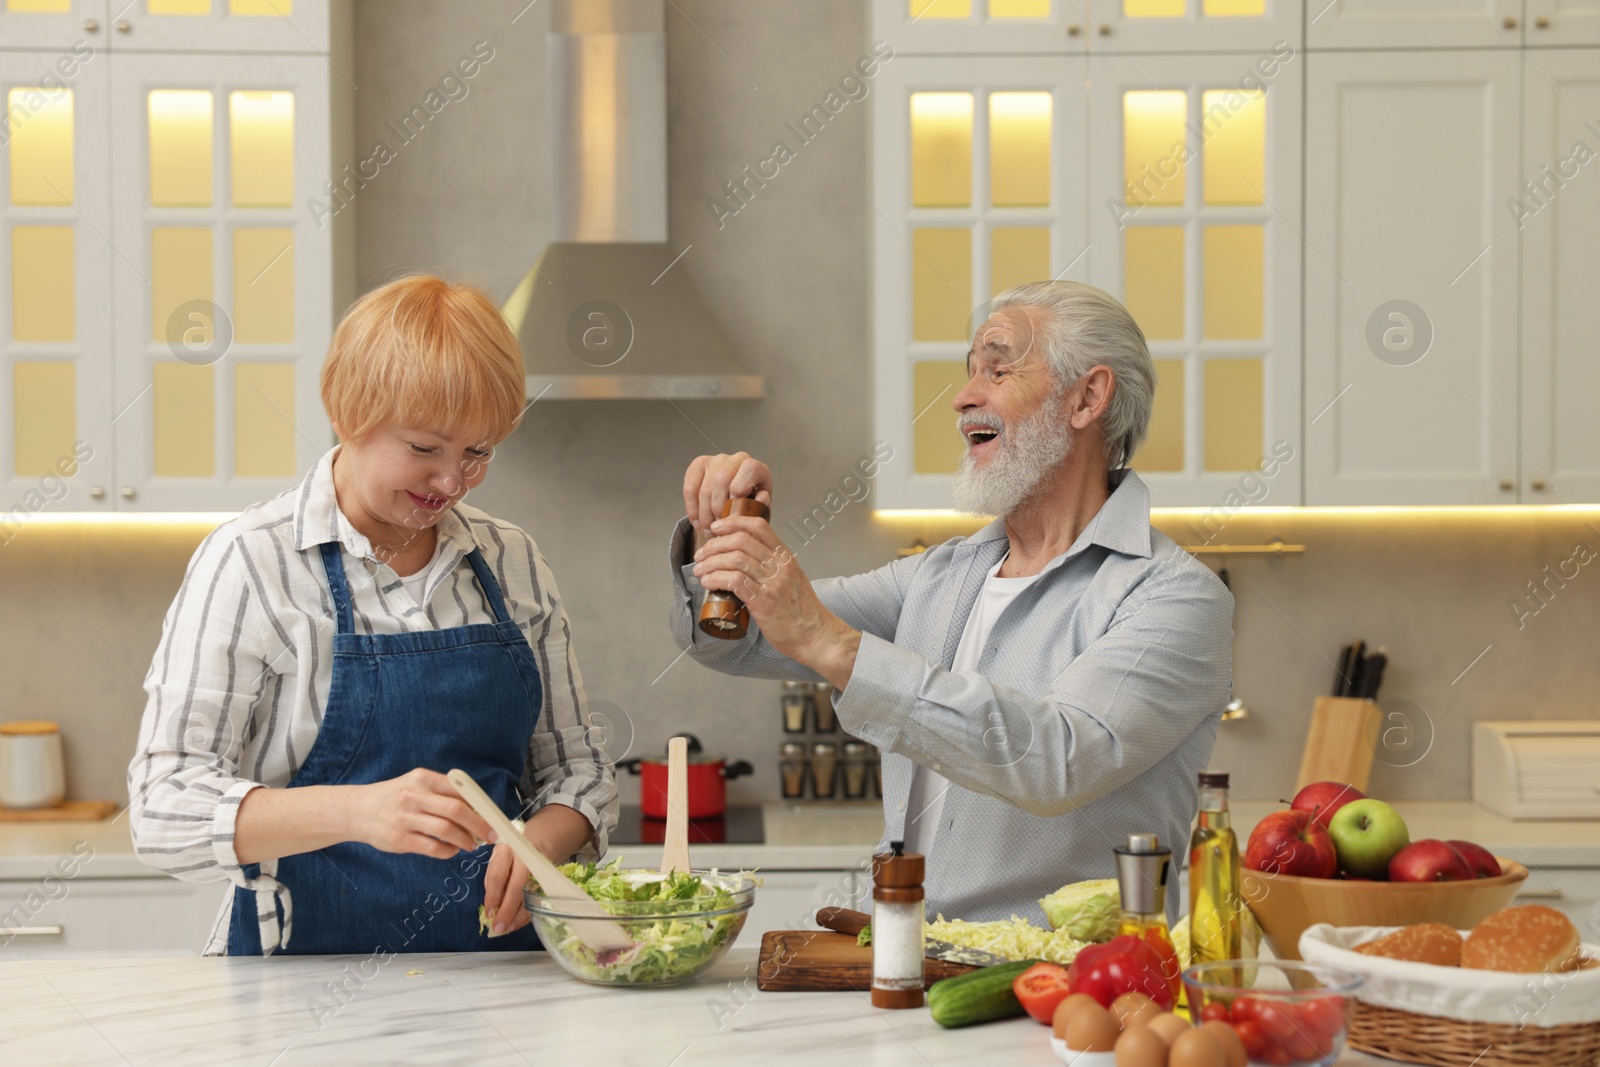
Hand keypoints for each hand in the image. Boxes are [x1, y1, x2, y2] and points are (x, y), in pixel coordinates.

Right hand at [349, 768, 495, 858]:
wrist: (357, 810)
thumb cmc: (395, 798)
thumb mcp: (416, 785)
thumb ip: (442, 793)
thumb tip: (477, 810)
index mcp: (422, 778)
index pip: (460, 790)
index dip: (480, 805)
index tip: (492, 816)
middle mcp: (413, 795)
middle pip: (456, 810)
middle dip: (479, 824)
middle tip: (491, 835)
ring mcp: (405, 818)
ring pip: (446, 830)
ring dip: (465, 840)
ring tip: (472, 845)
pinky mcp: (399, 840)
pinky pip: (432, 847)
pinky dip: (448, 851)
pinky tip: (452, 850)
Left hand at [481, 804, 593, 936]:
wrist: (541, 839)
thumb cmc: (513, 854)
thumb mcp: (499, 858)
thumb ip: (494, 879)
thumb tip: (491, 907)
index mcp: (507, 849)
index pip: (498, 875)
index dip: (493, 896)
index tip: (488, 913)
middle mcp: (524, 856)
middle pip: (516, 886)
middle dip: (506, 910)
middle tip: (498, 927)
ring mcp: (539, 866)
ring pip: (530, 893)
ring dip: (518, 915)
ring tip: (507, 928)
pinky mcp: (548, 876)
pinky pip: (539, 897)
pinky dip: (528, 912)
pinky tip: (518, 922)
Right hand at [682, 453, 772, 535]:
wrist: (736, 505)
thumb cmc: (750, 508)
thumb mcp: (760, 511)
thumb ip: (761, 507)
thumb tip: (761, 498)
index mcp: (756, 468)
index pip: (749, 468)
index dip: (741, 489)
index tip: (735, 511)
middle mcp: (736, 459)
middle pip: (721, 480)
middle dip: (718, 510)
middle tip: (719, 529)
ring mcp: (715, 460)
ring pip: (705, 488)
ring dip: (705, 515)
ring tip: (708, 531)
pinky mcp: (698, 465)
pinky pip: (690, 488)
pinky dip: (693, 509)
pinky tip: (698, 523)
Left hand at [692, 514, 859, 686]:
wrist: (816, 635)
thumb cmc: (802, 610)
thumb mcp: (792, 578)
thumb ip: (773, 566)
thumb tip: (745, 559)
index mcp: (786, 557)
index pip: (759, 526)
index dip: (733, 521)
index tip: (717, 527)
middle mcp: (780, 566)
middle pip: (740, 541)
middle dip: (714, 545)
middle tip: (701, 555)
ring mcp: (772, 584)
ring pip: (734, 560)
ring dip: (710, 563)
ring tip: (700, 571)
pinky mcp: (763, 602)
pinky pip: (734, 582)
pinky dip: (716, 579)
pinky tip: (708, 583)